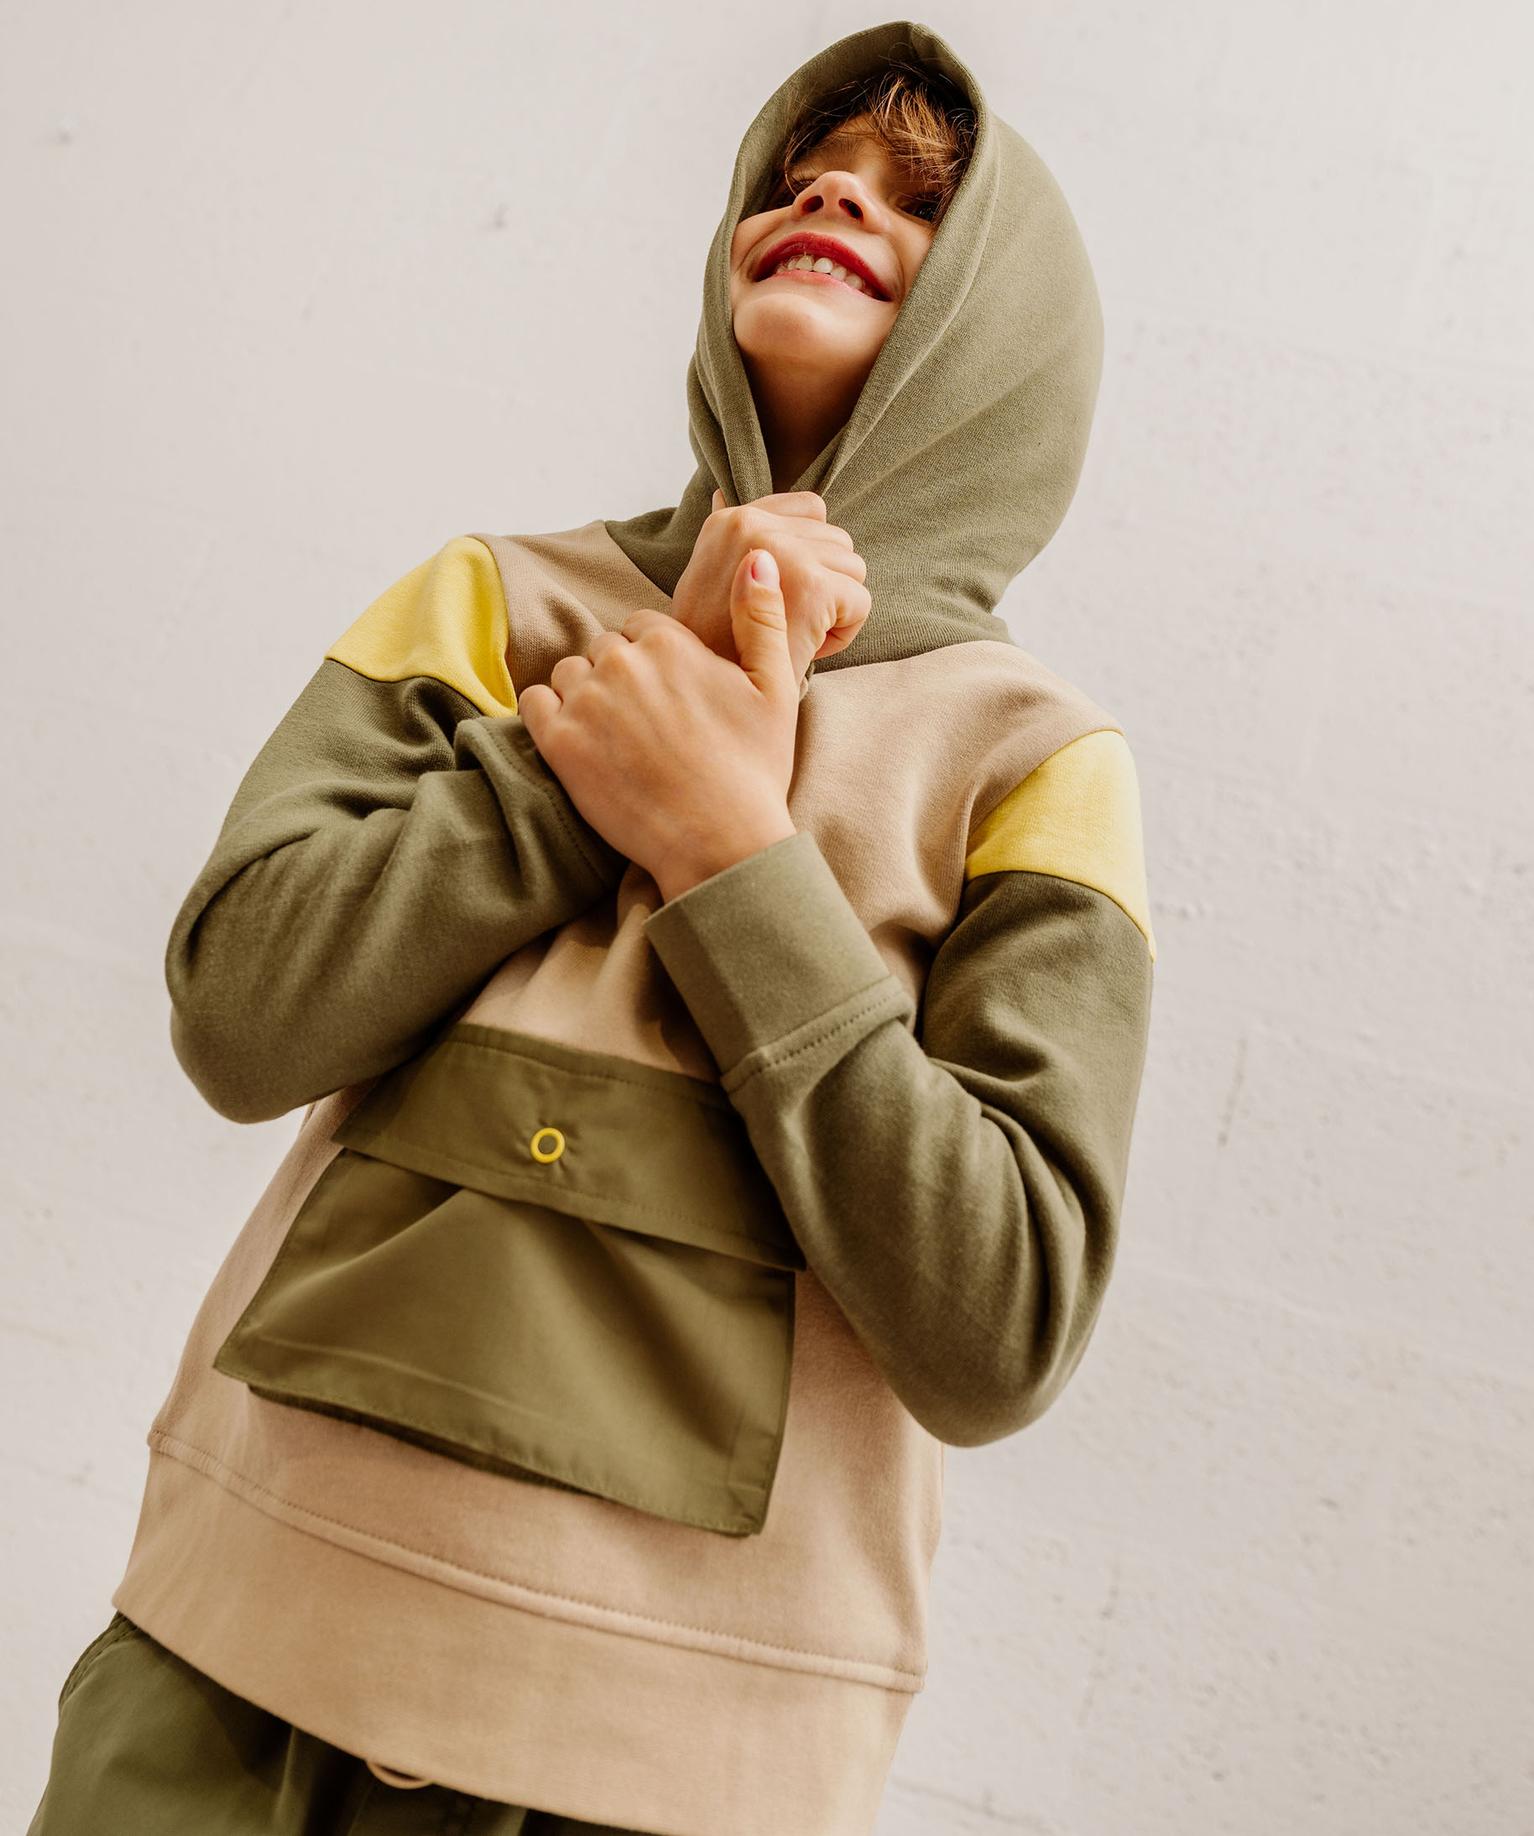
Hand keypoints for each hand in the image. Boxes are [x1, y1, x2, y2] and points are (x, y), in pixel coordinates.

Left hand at [517, 546, 802, 901]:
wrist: (720, 844)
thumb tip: (757, 558)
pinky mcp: (559, 742)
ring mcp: (586, 701)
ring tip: (616, 739)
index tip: (671, 698)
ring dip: (584, 696)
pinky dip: (549, 717)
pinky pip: (533, 704)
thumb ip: (762, 616)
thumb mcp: (776, 688)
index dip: (656, 661)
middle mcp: (622, 661)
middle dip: (620, 678)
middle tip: (645, 726)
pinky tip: (580, 744)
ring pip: (569, 674)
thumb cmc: (754, 772)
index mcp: (671, 641)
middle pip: (604, 649)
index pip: (642, 627)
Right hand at [672, 488, 870, 677]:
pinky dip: (844, 634)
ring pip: (854, 569)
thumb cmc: (709, 644)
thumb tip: (721, 492)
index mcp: (732, 519)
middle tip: (787, 621)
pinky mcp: (812, 586)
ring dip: (836, 608)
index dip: (811, 554)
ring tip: (796, 633)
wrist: (704, 696)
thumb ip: (728, 540)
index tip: (783, 590)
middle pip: (839, 540)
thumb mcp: (707, 577)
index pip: (812, 510)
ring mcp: (784, 553)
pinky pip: (861, 602)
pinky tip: (809, 648)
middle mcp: (755, 525)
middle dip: (825, 584)